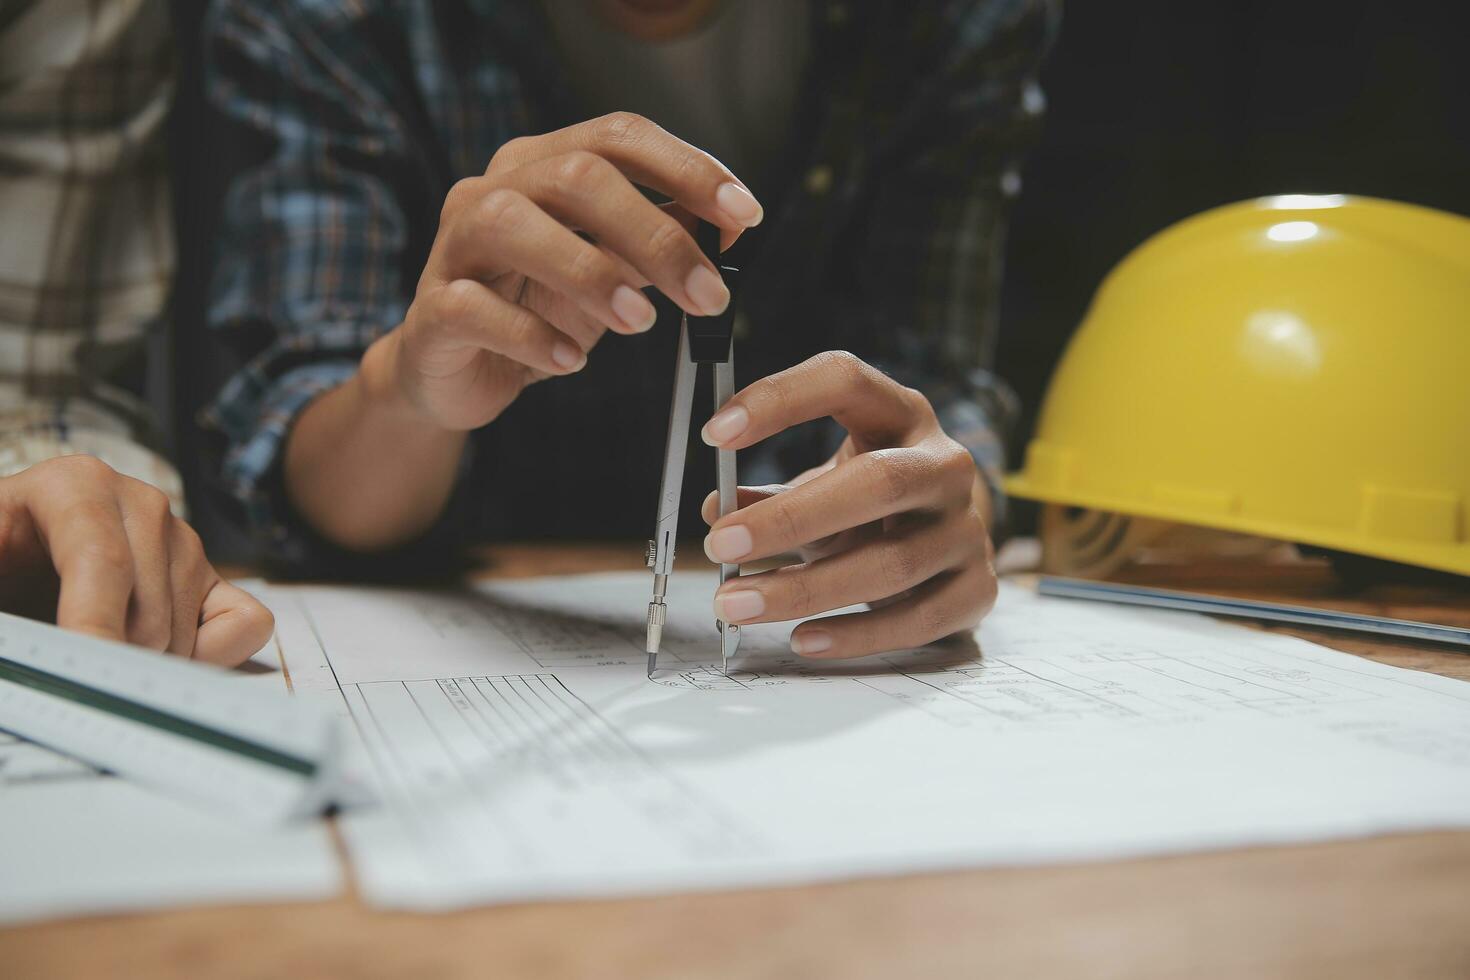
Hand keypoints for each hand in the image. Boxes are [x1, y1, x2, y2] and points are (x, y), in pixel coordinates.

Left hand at [0, 456, 273, 665]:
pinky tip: (159, 659)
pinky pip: (246, 624)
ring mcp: (184, 543)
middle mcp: (142, 505)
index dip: (92, 627)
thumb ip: (6, 613)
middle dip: (108, 663)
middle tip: (64, 676)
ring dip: (141, 668)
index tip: (84, 675)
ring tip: (90, 661)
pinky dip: (213, 657)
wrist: (8, 564)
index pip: (100, 561)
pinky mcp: (212, 581)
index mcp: (75, 485)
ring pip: (184, 632)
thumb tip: (32, 646)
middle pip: (145, 613)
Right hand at [374, 111, 762, 430]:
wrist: (454, 370)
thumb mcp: (611, 269)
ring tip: (641, 321)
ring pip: (512, 224)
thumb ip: (660, 239)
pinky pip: (472, 307)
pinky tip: (572, 360)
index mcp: (541, 166)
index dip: (687, 168)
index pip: (619, 137)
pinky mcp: (431, 310)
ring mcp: (453, 245)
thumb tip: (730, 223)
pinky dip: (529, 336)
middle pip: (577, 177)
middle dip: (655, 233)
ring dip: (590, 272)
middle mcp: (494, 189)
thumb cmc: (535, 308)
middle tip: (708, 294)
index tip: (746, 215)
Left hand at [699, 352, 997, 658]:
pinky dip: (856, 635)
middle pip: (877, 482)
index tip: (715, 434)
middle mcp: (944, 464)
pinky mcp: (978, 588)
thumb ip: (771, 492)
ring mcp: (968, 528)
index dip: (781, 399)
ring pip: (893, 562)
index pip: (845, 380)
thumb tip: (715, 511)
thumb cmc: (876, 504)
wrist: (951, 539)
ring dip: (806, 589)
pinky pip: (917, 619)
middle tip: (721, 545)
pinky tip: (803, 639)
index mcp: (902, 415)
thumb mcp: (825, 481)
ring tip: (738, 603)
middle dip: (791, 518)